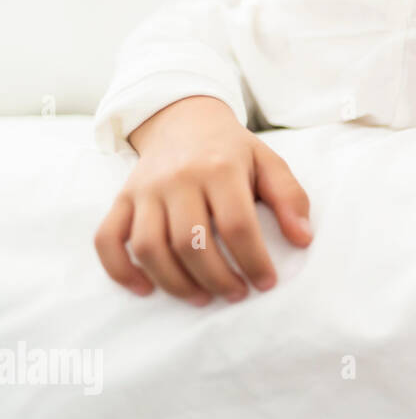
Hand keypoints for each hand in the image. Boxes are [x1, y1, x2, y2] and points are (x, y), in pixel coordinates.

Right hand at [94, 95, 312, 304]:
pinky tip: (146, 290)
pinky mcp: (122, 199)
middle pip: (190, 242)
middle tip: (236, 295)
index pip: (236, 225)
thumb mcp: (269, 163)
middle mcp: (177, 179)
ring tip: (202, 298)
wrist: (184, 120)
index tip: (266, 283)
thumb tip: (303, 238)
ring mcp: (145, 190)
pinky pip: (107, 238)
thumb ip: (290, 198)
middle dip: (216, 278)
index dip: (253, 261)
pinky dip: (121, 269)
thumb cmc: (232, 150)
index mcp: (219, 169)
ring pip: (150, 247)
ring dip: (175, 282)